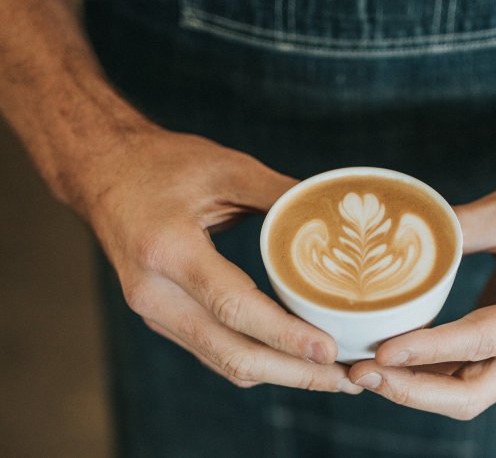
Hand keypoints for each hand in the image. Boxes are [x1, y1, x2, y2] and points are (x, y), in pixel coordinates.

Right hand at [81, 125, 360, 393]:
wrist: (104, 175)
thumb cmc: (162, 165)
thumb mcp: (225, 168)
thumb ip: (280, 193)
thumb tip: (336, 214)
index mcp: (168, 250)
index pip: (232, 306)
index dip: (284, 334)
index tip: (328, 350)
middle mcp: (155, 293)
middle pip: (230, 352)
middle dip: (292, 372)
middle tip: (344, 378)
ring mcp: (154, 312)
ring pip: (223, 361)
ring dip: (279, 374)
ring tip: (329, 376)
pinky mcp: (162, 318)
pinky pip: (214, 351)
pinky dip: (256, 360)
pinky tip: (292, 359)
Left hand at [349, 172, 495, 417]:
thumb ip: (460, 225)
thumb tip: (398, 236)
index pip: (478, 342)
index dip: (426, 351)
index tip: (380, 353)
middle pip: (469, 394)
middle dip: (412, 390)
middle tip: (360, 373)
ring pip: (463, 392)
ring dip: (412, 387)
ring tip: (361, 371)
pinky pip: (463, 372)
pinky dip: (425, 372)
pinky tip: (390, 358)